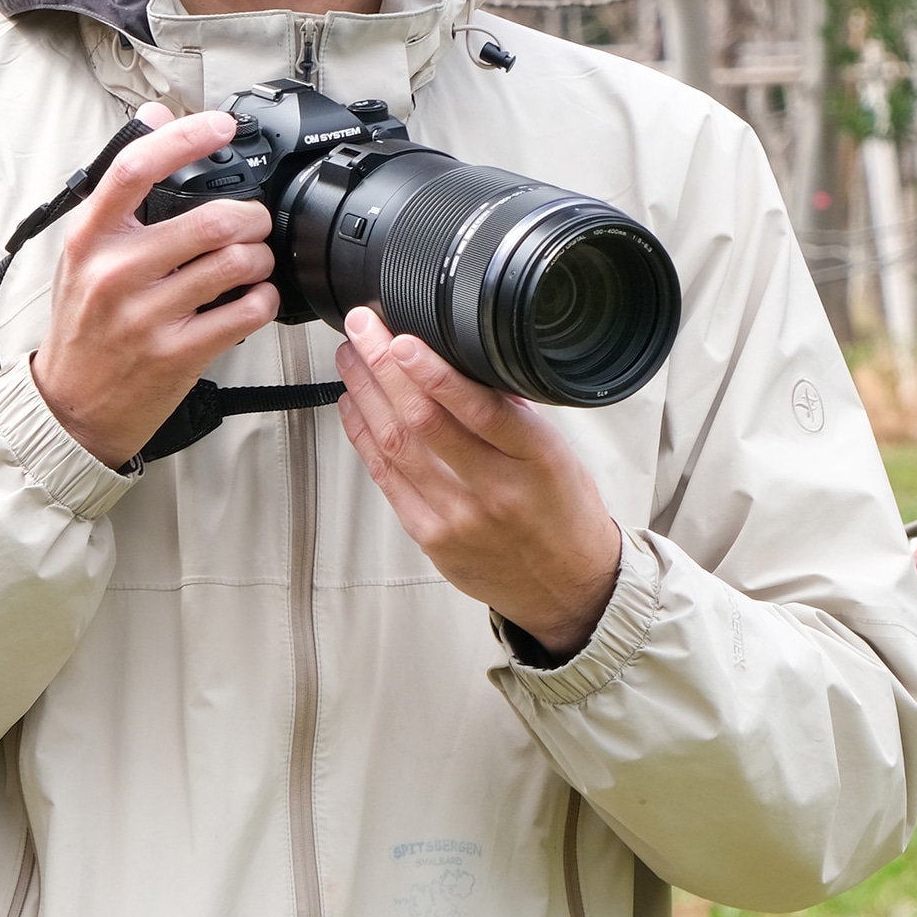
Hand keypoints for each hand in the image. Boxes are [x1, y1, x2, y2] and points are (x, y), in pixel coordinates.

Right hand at [32, 103, 278, 466]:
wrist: (70, 406)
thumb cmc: (84, 325)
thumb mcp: (85, 252)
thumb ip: (121, 190)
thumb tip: (155, 116)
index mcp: (90, 238)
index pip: (135, 169)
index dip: (184, 139)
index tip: (220, 126)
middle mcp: (114, 273)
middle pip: (210, 220)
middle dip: (251, 216)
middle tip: (254, 221)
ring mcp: (146, 316)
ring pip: (235, 263)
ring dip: (260, 257)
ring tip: (253, 261)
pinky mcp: (176, 354)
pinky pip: (246, 312)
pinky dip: (263, 299)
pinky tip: (253, 298)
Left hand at [335, 307, 620, 657]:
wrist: (566, 587)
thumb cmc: (563, 512)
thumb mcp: (559, 452)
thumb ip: (513, 411)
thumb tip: (461, 360)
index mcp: (536, 460)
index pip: (480, 409)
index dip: (434, 373)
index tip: (403, 340)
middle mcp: (495, 491)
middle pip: (424, 422)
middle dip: (384, 367)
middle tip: (363, 330)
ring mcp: (459, 519)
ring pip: (397, 446)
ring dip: (366, 395)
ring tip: (351, 359)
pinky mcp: (431, 539)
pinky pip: (387, 480)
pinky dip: (364, 437)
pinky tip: (354, 408)